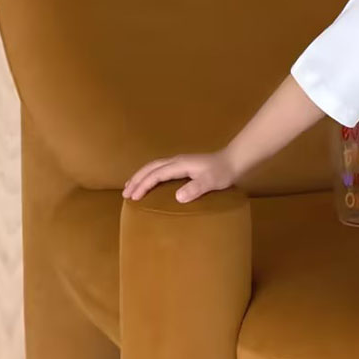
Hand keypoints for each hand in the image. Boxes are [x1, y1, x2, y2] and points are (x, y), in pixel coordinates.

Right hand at [122, 149, 236, 202]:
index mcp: (180, 164)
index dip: (143, 185)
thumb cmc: (223, 172)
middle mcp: (176, 161)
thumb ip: (196, 188)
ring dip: (140, 176)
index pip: (156, 174)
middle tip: (125, 194)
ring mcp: (178, 162)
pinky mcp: (182, 165)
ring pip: (153, 166)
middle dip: (136, 180)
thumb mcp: (211, 182)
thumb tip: (178, 197)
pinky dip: (149, 175)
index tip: (134, 197)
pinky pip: (159, 168)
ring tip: (129, 187)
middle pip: (150, 168)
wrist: (233, 161)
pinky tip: (149, 182)